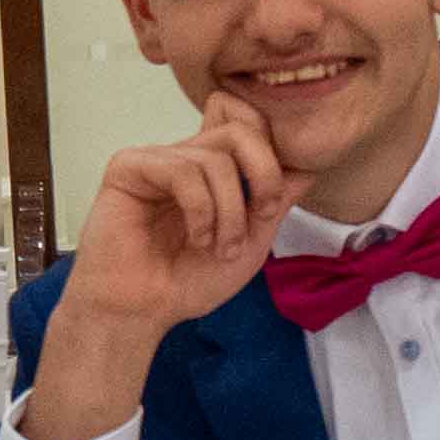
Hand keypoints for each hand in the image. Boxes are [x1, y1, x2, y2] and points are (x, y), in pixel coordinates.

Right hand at [69, 95, 292, 337]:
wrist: (142, 311)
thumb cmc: (188, 281)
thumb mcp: (251, 242)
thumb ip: (275, 200)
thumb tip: (310, 166)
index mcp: (213, 171)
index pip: (250, 128)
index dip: (274, 156)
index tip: (274, 204)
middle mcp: (186, 157)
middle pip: (242, 130)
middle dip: (264, 174)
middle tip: (263, 215)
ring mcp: (158, 159)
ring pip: (216, 158)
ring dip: (230, 212)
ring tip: (219, 248)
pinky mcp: (129, 167)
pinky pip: (182, 169)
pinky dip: (201, 210)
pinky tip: (196, 239)